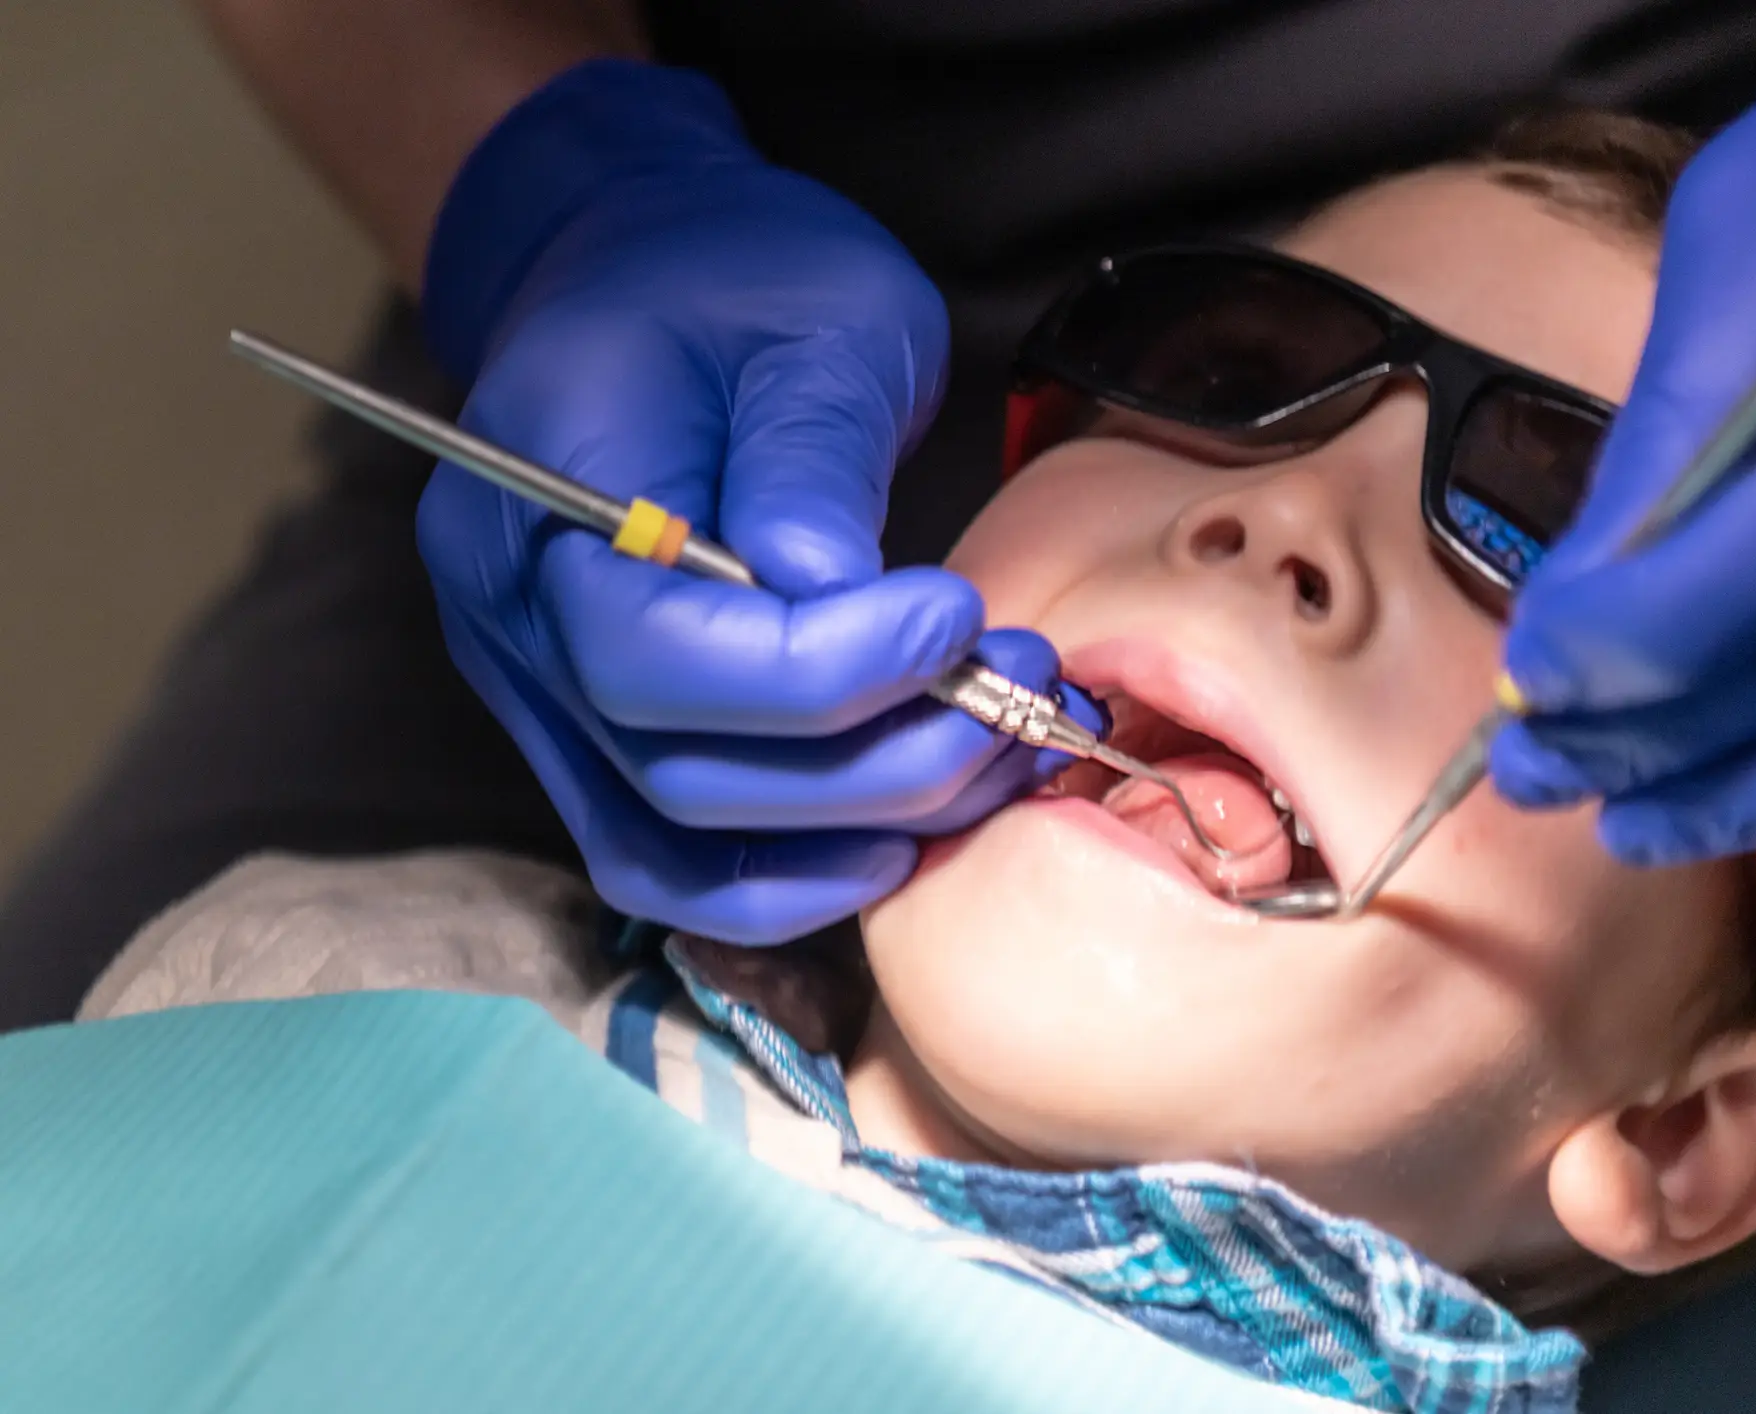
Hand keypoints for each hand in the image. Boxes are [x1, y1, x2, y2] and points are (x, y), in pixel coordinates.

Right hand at [417, 60, 1084, 942]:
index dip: (825, 671)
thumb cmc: (737, 275)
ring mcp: (536, 689)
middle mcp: (511, 615)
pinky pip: (668, 861)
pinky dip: (784, 878)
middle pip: (679, 770)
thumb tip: (834, 595)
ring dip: (860, 828)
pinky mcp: (588, 735)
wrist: (646, 277)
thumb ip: (811, 455)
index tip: (955, 618)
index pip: (658, 654)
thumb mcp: (812, 315)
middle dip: (877, 762)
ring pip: (684, 837)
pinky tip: (898, 840)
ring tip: (995, 753)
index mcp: (536, 488)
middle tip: (1015, 695)